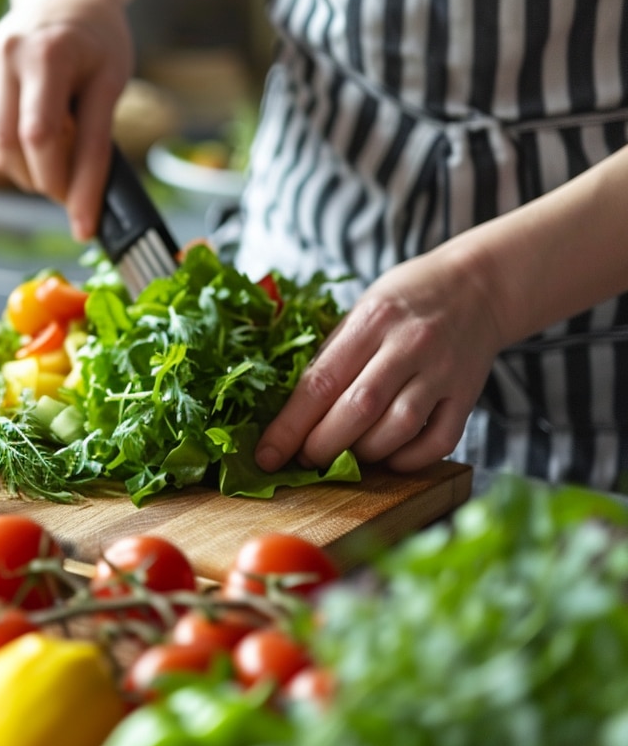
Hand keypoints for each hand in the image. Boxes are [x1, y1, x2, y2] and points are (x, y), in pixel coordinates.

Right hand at [0, 0, 132, 240]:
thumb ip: (96, 139)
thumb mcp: (112, 80)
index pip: (45, 138)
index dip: (65, 186)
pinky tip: (36, 118)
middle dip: (42, 179)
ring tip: (56, 154)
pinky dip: (13, 141)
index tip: (82, 226)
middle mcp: (5, 56)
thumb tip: (84, 204)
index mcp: (45, 53)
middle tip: (70, 184)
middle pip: (11, 146)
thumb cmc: (97, 37)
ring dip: (24, 168)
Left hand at [254, 251, 505, 473]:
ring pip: (398, 429)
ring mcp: (443, 372)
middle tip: (305, 458)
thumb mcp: (361, 309)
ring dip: (364, 454)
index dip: (290, 426)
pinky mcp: (469, 394)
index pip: (320, 382)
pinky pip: (439, 441)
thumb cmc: (406, 299)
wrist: (478, 285)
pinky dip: (409, 460)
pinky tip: (389, 457)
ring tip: (347, 456)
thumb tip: (293, 410)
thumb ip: (333, 355)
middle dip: (322, 446)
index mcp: (372, 321)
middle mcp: (409, 346)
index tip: (266, 455)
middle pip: (358, 409)